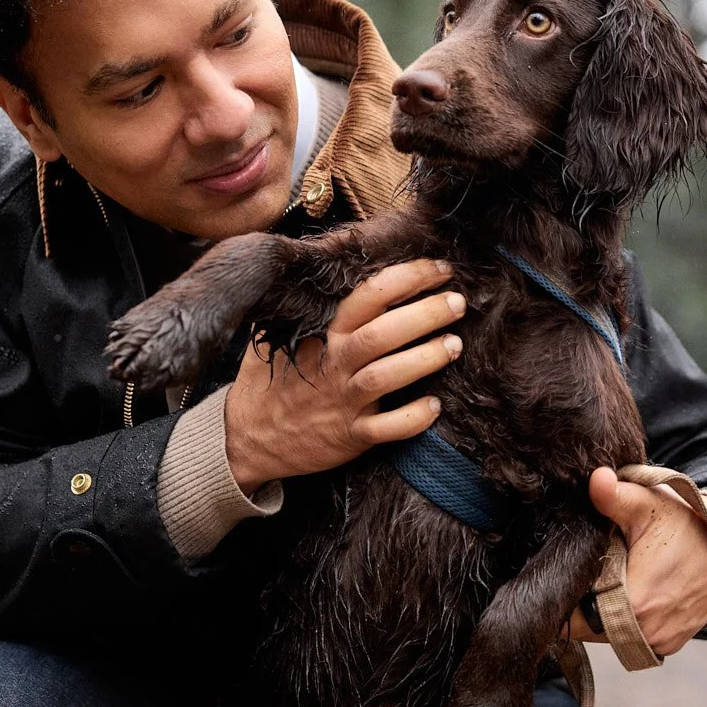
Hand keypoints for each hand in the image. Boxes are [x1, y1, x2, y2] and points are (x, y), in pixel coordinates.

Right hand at [224, 259, 463, 494]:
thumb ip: (302, 306)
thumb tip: (322, 267)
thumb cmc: (269, 383)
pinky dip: (413, 418)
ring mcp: (343, 402)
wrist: (249, 440)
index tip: (438, 270)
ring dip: (424, 359)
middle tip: (457, 302)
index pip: (366, 298)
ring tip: (455, 346)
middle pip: (382, 334)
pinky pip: (386, 428)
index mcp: (322, 336)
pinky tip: (435, 406)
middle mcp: (334, 366)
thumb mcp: (274, 336)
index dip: (406, 279)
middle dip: (425, 314)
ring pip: (387, 377)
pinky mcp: (351, 437)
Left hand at [568, 466, 706, 655]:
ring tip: (610, 576)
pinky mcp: (668, 644)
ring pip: (607, 633)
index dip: (563, 595)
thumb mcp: (647, 504)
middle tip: (591, 568)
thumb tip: (595, 478)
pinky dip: (623, 618)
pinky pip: (630, 637)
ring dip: (602, 609)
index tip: (564, 570)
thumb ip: (614, 496)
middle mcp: (647, 632)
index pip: (571, 620)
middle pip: (586, 627)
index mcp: (635, 604)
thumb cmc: (686, 524)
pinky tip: (627, 590)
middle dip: (581, 600)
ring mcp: (659, 642)